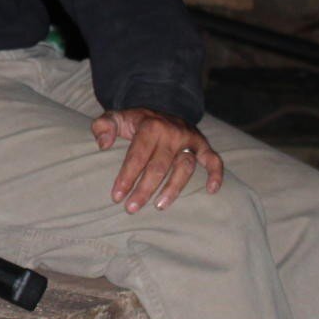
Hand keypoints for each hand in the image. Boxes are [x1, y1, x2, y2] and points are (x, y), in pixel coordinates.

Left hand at [92, 107, 224, 212]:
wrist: (161, 109)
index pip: (137, 156)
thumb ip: (103, 126)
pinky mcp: (202, 145)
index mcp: (150, 125)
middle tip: (131, 209)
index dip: (126, 177)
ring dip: (173, 189)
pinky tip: (211, 191)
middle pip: (159, 167)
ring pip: (184, 168)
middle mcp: (172, 132)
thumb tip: (103, 144)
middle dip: (144, 190)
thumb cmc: (134, 121)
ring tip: (159, 207)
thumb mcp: (115, 117)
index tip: (116, 196)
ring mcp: (189, 139)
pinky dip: (216, 174)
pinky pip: (214, 160)